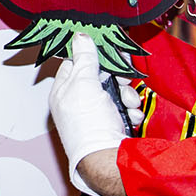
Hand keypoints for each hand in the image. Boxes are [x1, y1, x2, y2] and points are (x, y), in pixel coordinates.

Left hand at [50, 34, 131, 192]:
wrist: (107, 159)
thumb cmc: (89, 125)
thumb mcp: (84, 84)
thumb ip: (84, 59)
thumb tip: (80, 36)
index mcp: (63, 91)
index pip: (75, 63)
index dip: (92, 56)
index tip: (108, 51)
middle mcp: (77, 102)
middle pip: (99, 76)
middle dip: (116, 78)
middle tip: (123, 81)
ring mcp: (94, 114)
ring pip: (115, 91)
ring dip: (126, 95)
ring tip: (129, 104)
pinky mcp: (111, 124)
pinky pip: (123, 108)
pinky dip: (130, 110)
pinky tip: (131, 115)